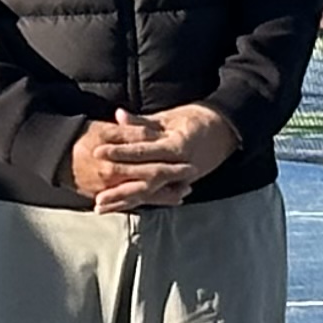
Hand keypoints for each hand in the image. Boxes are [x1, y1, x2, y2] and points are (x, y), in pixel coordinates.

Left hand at [69, 105, 236, 213]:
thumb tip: (118, 115)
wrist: (227, 129)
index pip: (143, 150)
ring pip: (151, 191)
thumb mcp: (169, 118)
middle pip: (146, 178)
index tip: (96, 152)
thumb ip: (142, 122)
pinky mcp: (182, 184)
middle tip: (95, 194)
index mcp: (177, 144)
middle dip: (119, 187)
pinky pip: (158, 195)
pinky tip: (119, 207)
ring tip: (100, 207)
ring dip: (124, 200)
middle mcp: (181, 164)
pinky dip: (138, 201)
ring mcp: (183, 177)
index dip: (120, 151)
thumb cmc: (195, 119)